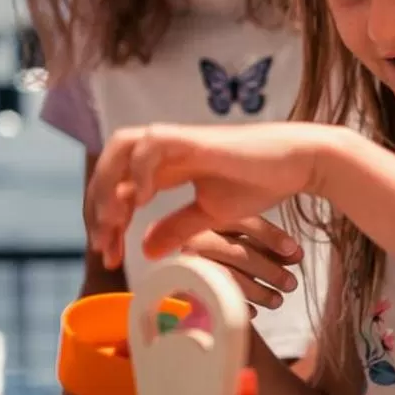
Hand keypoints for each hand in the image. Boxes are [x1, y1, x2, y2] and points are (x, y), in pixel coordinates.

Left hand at [88, 123, 329, 270]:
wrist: (297, 162)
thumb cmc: (260, 181)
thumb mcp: (211, 215)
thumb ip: (178, 228)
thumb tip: (145, 248)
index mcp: (165, 167)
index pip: (119, 189)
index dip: (107, 223)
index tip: (109, 256)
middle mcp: (164, 150)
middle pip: (109, 167)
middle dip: (97, 206)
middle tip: (103, 246)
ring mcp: (177, 140)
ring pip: (121, 148)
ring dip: (110, 184)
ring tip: (114, 222)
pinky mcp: (193, 138)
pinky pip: (150, 144)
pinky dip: (138, 169)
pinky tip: (143, 199)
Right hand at [180, 216, 303, 313]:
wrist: (191, 275)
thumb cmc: (231, 252)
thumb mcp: (248, 242)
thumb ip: (270, 245)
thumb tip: (296, 254)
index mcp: (213, 219)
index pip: (243, 221)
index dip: (270, 236)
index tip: (294, 252)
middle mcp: (197, 239)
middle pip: (236, 253)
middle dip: (269, 270)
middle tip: (291, 284)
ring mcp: (190, 264)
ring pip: (227, 278)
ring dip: (258, 291)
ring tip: (278, 300)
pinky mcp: (187, 288)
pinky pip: (215, 299)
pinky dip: (237, 305)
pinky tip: (254, 311)